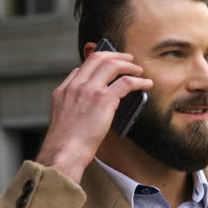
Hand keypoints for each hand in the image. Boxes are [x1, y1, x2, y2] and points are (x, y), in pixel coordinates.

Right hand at [35, 51, 152, 182]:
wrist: (64, 152)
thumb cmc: (65, 144)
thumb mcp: (61, 118)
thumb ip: (72, 105)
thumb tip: (89, 103)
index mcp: (64, 90)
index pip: (81, 68)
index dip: (97, 63)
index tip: (108, 66)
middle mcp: (76, 86)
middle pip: (97, 58)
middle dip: (115, 55)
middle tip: (127, 59)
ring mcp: (89, 90)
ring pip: (112, 65)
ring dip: (128, 65)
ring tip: (138, 70)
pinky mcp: (103, 99)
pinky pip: (126, 82)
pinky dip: (138, 81)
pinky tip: (145, 84)